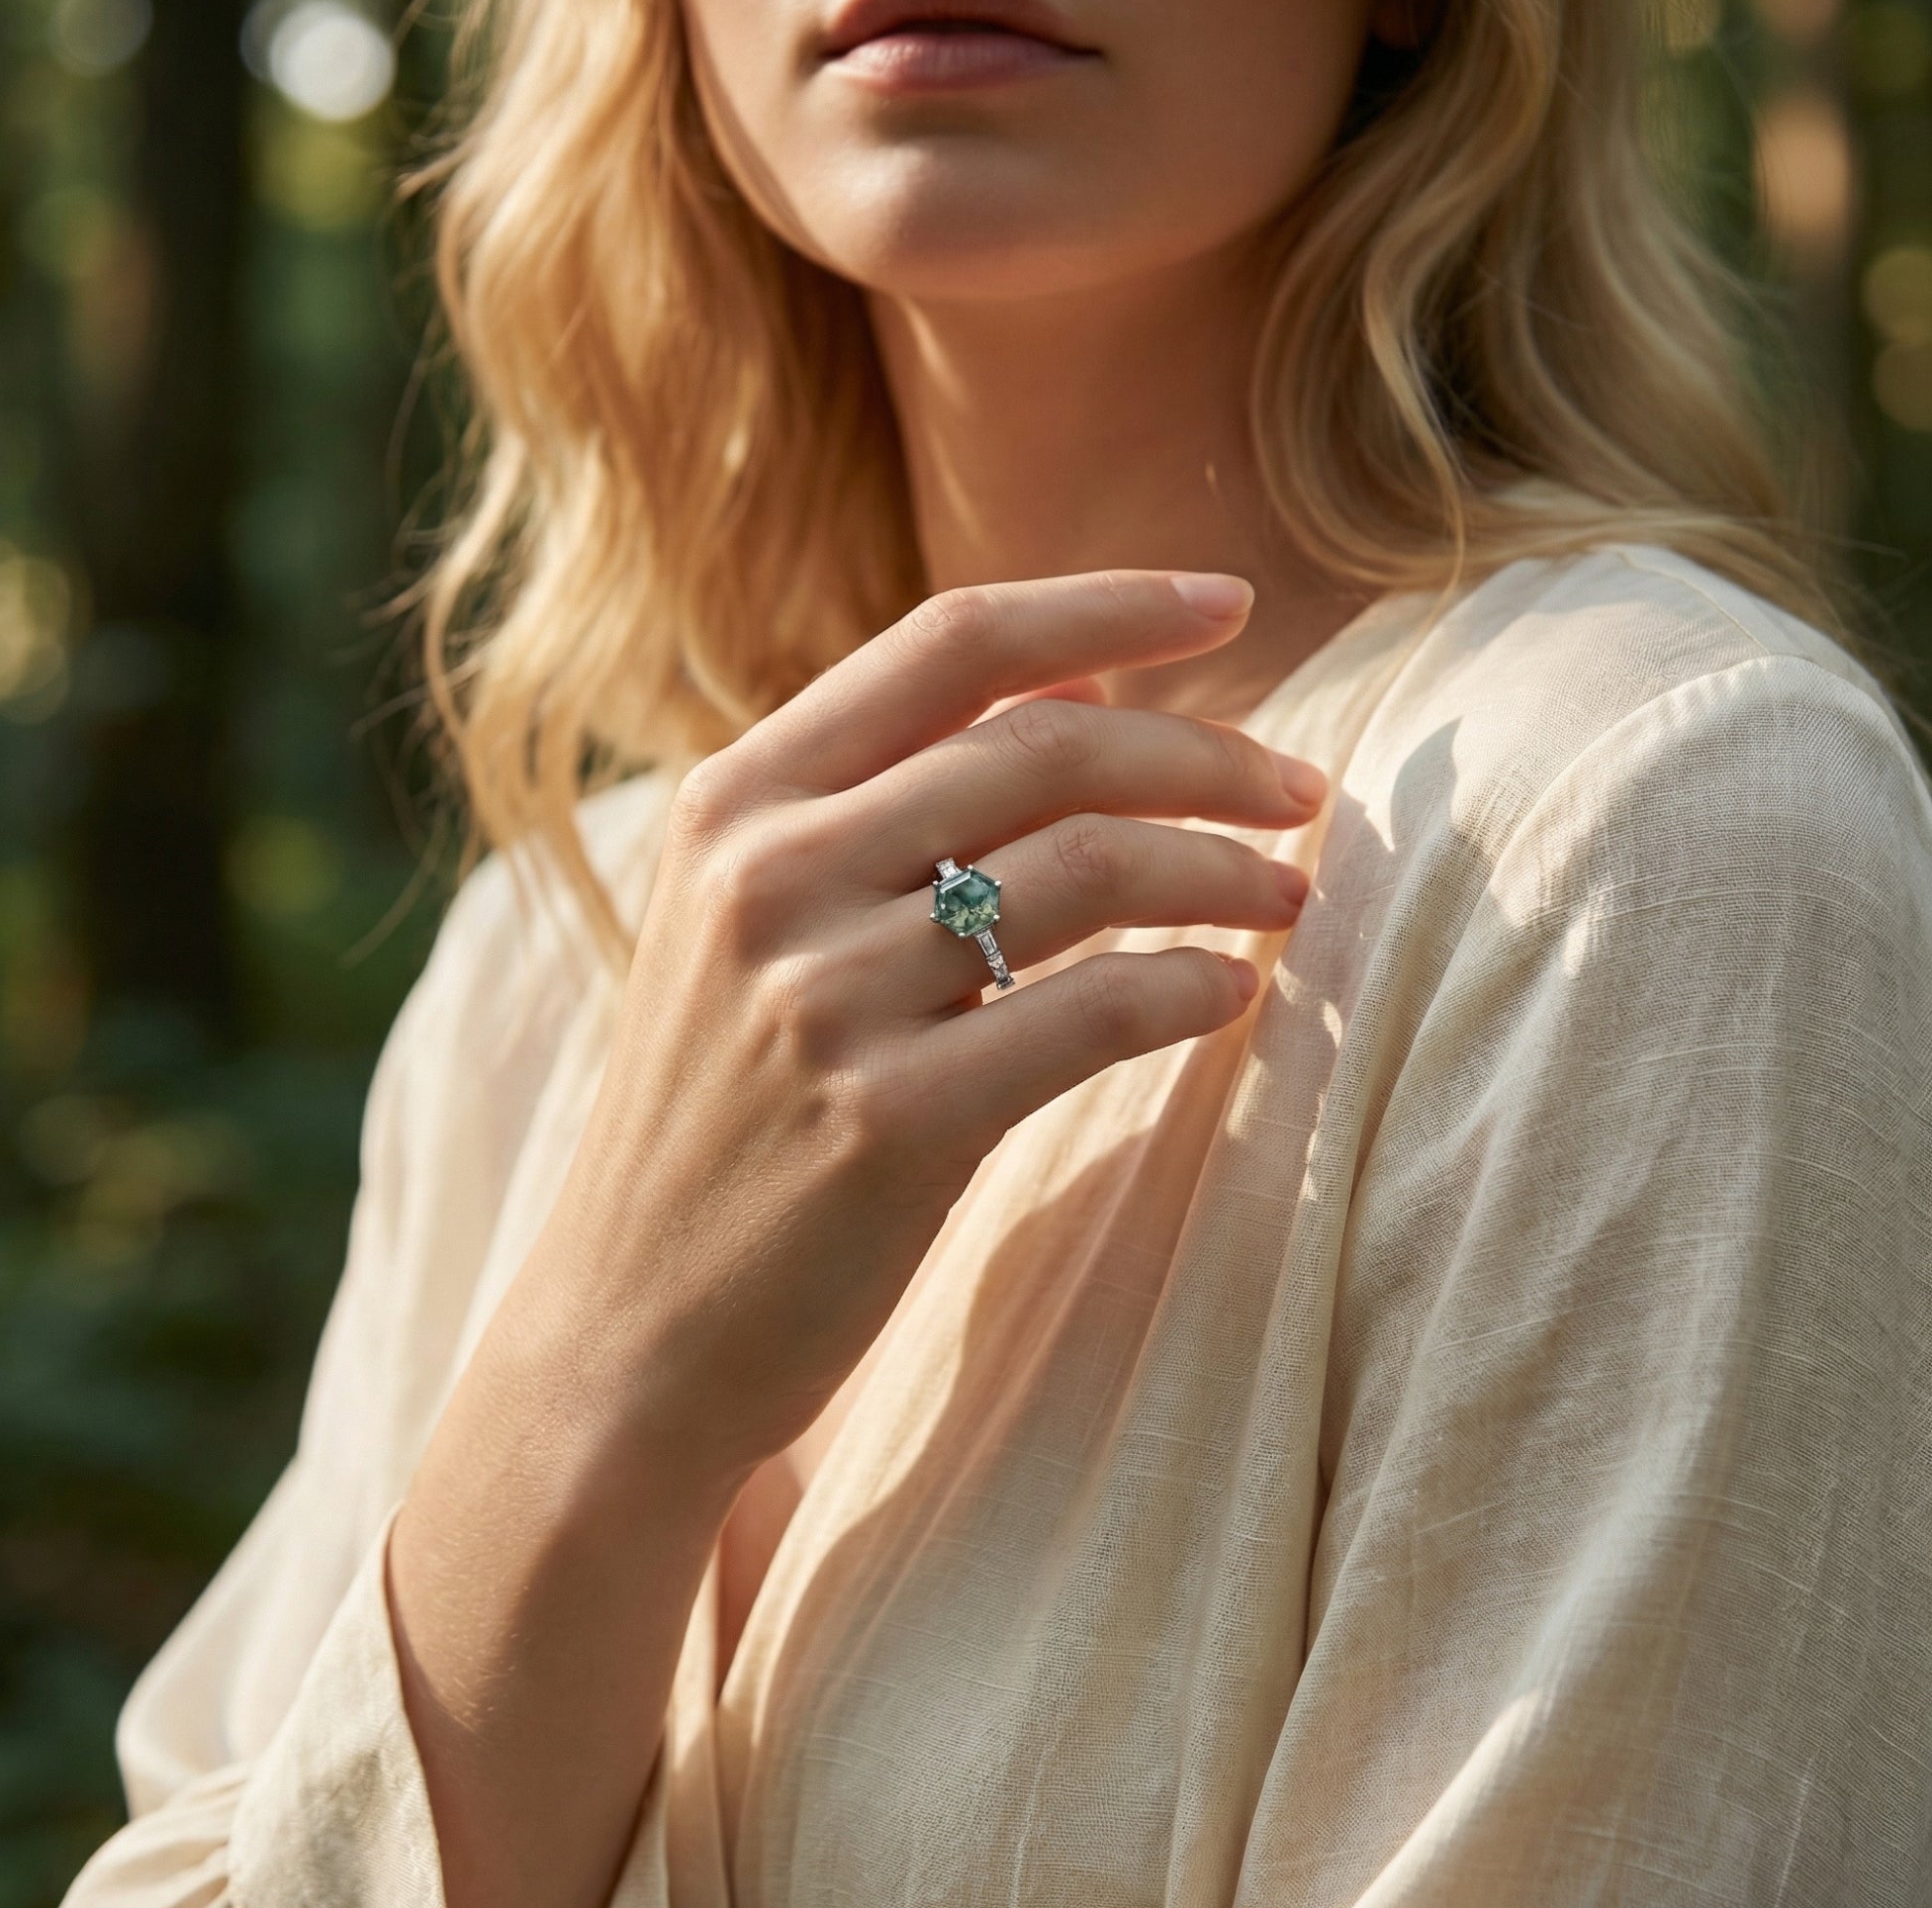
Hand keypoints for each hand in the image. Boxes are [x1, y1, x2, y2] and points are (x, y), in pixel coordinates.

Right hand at [529, 569, 1328, 1475]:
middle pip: (1046, 745)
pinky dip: (1192, 987)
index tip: (1232, 603)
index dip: (1110, 604)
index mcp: (737, 801)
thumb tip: (1093, 693)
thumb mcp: (753, 925)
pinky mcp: (889, 1123)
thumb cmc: (725, 1115)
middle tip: (1304, 790)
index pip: (952, 641)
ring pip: (1086, 867)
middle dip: (1209, 754)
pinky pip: (1094, 1010)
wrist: (629, 1330)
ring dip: (1223, 870)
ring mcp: (823, 997)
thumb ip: (886, 802)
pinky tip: (1235, 994)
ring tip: (1290, 893)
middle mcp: (769, 874)